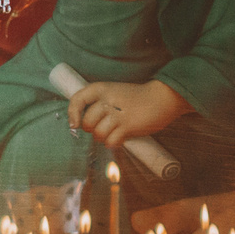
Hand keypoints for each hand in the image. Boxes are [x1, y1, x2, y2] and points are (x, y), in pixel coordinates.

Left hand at [65, 80, 188, 148]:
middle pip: (87, 123)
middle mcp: (107, 100)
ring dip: (104, 138)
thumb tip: (80, 123)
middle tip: (103, 128)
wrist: (162, 98)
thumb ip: (99, 103)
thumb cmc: (136, 98)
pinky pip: (111, 142)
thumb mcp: (114, 92)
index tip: (75, 124)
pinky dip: (113, 144)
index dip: (72, 114)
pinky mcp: (128, 126)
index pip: (77, 100)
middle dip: (92, 130)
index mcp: (101, 89)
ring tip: (113, 133)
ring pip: (98, 134)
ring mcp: (118, 114)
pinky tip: (120, 139)